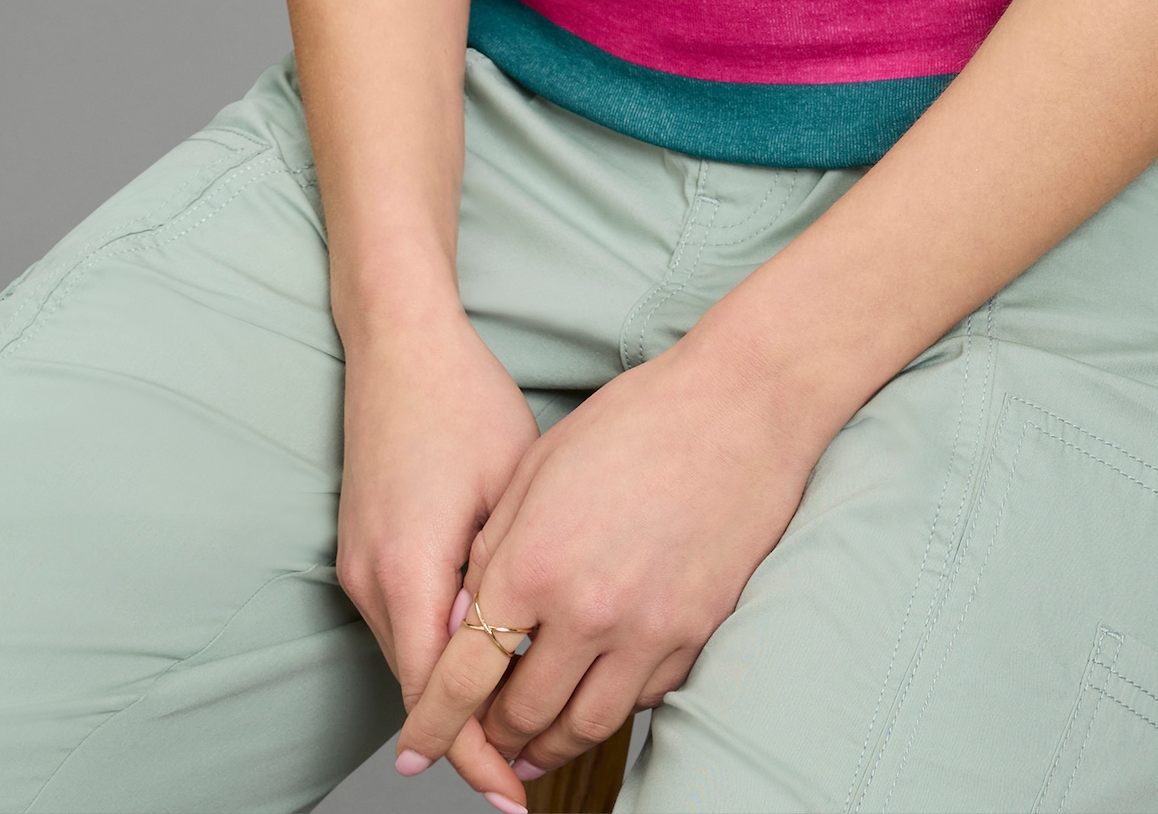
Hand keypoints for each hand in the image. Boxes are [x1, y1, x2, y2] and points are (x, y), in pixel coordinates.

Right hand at [335, 307, 540, 805]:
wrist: (397, 343)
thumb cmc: (464, 401)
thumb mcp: (510, 488)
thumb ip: (509, 576)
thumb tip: (520, 649)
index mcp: (410, 568)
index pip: (439, 695)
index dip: (476, 753)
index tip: (513, 795)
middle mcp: (372, 578)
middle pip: (420, 690)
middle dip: (471, 738)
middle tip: (527, 780)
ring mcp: (358, 566)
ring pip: (410, 659)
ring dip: (457, 695)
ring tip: (517, 729)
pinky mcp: (361, 551)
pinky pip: (403, 623)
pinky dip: (441, 653)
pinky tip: (486, 658)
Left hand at [394, 326, 828, 792]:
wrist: (740, 407)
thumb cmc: (636, 418)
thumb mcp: (538, 466)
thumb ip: (493, 550)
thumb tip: (462, 618)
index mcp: (534, 563)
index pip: (464, 676)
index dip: (433, 724)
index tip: (417, 750)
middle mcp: (587, 611)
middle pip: (523, 714)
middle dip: (493, 737)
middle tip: (481, 739)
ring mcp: (647, 630)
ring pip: (584, 726)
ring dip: (549, 745)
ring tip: (530, 746)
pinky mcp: (695, 635)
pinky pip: (641, 699)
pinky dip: (608, 706)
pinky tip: (594, 693)